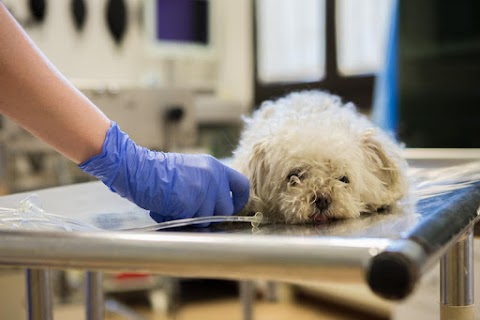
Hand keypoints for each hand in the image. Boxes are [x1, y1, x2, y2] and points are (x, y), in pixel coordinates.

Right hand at [79, 122, 249, 222]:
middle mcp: (214, 176)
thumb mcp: (191, 171)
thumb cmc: (159, 173)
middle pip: (226, 209)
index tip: (231, 208)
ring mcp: (205, 189)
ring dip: (192, 219)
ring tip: (173, 207)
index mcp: (215, 166)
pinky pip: (193, 222)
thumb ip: (207, 184)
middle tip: (190, 212)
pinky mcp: (193, 202)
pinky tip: (166, 209)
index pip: (242, 184)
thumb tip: (217, 208)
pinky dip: (180, 220)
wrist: (139, 169)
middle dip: (210, 216)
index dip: (239, 200)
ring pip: (208, 218)